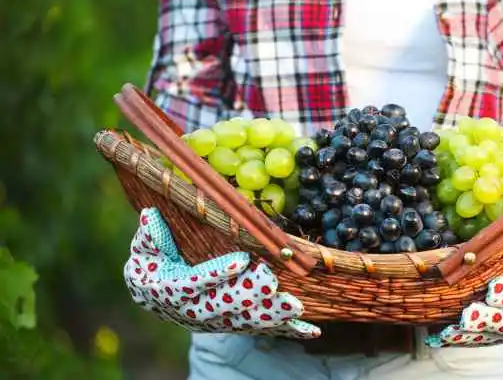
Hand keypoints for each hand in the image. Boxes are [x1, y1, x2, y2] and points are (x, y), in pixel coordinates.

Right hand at [124, 207, 319, 338]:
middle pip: (224, 306)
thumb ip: (150, 236)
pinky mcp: (236, 325)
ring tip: (294, 306)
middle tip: (272, 281)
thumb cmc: (153, 264)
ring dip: (271, 315)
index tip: (241, 260)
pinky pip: (263, 329)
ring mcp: (218, 321)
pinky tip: (312, 331)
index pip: (195, 284)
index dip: (217, 273)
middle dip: (250, 295)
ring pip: (247, 321)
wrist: (157, 299)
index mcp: (172, 290)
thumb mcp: (145, 250)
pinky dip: (288, 332)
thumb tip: (150, 216)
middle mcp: (196, 311)